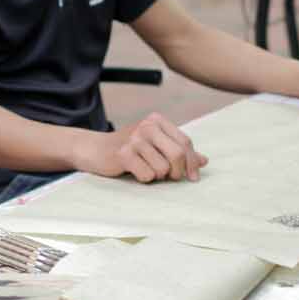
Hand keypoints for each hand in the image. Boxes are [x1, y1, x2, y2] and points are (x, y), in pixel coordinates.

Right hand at [80, 112, 207, 182]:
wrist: (94, 149)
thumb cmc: (129, 149)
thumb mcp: (155, 145)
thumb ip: (178, 150)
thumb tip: (204, 161)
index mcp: (157, 120)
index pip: (185, 142)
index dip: (192, 162)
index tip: (194, 178)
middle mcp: (147, 126)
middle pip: (177, 154)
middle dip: (177, 172)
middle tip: (170, 178)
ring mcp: (134, 138)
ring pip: (163, 169)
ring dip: (157, 176)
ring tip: (146, 169)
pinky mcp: (123, 153)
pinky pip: (147, 175)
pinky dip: (144, 179)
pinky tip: (134, 171)